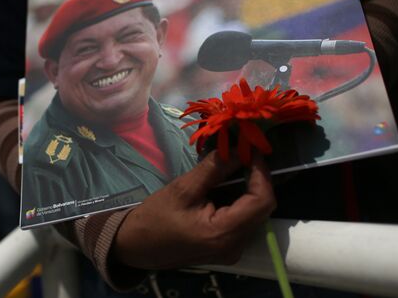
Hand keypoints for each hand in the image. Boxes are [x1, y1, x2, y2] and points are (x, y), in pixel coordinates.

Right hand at [112, 151, 275, 268]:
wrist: (136, 245)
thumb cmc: (155, 217)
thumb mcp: (184, 188)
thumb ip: (215, 168)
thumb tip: (239, 148)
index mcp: (223, 234)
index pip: (262, 201)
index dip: (262, 173)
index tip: (251, 151)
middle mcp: (235, 246)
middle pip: (262, 207)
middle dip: (256, 178)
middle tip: (243, 154)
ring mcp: (233, 250)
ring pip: (255, 212)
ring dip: (248, 187)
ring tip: (233, 165)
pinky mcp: (227, 247)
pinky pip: (244, 219)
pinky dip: (239, 199)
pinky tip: (225, 185)